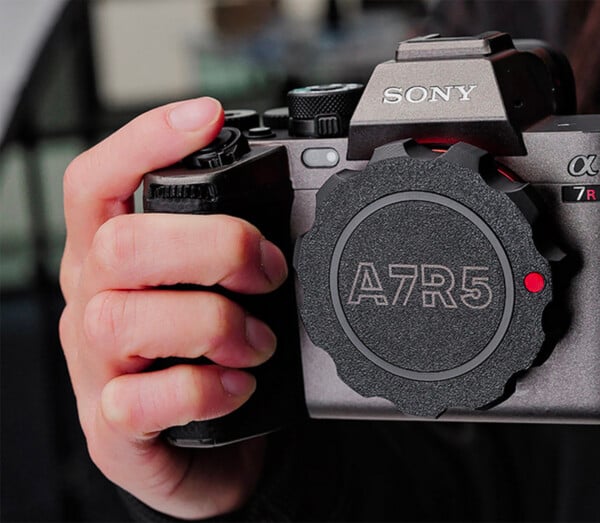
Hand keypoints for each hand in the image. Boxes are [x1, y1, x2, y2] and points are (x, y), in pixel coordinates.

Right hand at [58, 97, 287, 518]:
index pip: (99, 181)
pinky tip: (235, 387)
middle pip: (121, 244)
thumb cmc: (211, 356)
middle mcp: (95, 302)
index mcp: (113, 257)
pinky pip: (138, 402)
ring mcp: (97, 366)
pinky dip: (201, 390)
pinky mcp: (114, 427)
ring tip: (258, 342)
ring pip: (125, 320)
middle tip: (269, 272)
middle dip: (214, 247)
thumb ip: (232, 248)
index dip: (146, 140)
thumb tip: (298, 196)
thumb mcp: (215, 290)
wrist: (205, 453)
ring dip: (213, 324)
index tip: (207, 116)